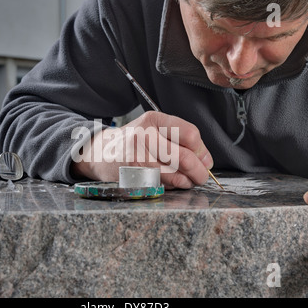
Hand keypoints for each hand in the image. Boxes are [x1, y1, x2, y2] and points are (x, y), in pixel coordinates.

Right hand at [71, 111, 213, 188]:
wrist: (102, 152)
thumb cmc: (134, 141)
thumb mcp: (153, 127)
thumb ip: (180, 138)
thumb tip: (206, 160)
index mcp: (153, 120)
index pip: (190, 134)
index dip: (203, 151)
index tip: (205, 159)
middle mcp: (144, 136)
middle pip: (186, 158)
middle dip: (200, 172)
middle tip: (202, 176)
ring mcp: (137, 157)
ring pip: (176, 176)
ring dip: (187, 182)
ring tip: (187, 180)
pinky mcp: (133, 176)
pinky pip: (163, 185)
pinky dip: (172, 187)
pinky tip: (169, 182)